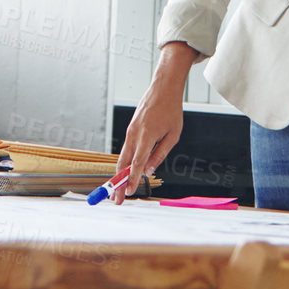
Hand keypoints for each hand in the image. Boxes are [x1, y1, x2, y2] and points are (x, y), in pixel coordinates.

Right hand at [111, 42, 195, 204]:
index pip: (137, 163)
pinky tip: (124, 174)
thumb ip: (159, 154)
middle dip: (118, 183)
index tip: (129, 193)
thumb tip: (149, 171)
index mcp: (146, 136)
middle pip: (123, 164)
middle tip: (115, 200)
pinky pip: (126, 149)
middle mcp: (134, 134)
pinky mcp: (130, 129)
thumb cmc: (171, 111)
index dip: (133, 179)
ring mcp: (130, 131)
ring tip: (118, 191)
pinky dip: (123, 164)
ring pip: (122, 157)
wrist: (163, 88)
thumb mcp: (173, 135)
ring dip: (119, 175)